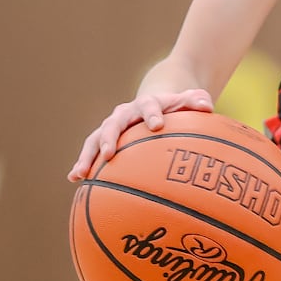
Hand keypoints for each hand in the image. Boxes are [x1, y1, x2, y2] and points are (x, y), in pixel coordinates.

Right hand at [69, 89, 212, 181]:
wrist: (154, 104)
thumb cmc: (175, 108)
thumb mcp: (187, 102)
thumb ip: (197, 101)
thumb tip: (207, 106)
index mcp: (147, 104)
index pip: (149, 105)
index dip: (152, 113)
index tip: (157, 125)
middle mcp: (124, 114)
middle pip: (114, 123)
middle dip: (111, 137)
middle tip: (110, 153)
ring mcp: (111, 126)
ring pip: (95, 139)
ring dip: (87, 155)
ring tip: (80, 173)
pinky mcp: (103, 139)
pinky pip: (91, 151)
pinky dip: (82, 163)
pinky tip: (73, 179)